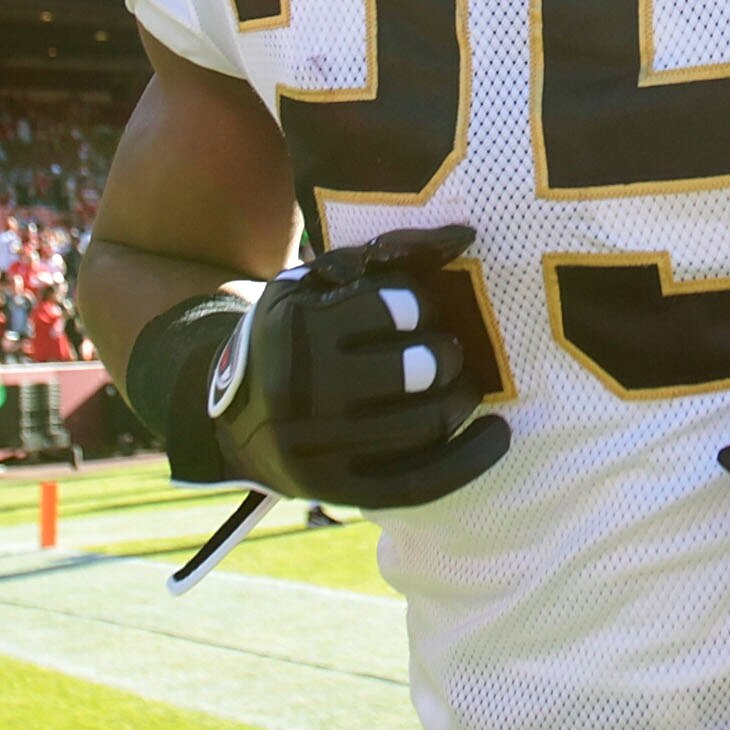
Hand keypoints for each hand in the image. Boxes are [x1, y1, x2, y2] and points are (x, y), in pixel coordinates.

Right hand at [198, 225, 506, 509]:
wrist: (232, 421)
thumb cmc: (294, 337)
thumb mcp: (316, 284)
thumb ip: (385, 253)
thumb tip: (464, 238)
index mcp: (298, 329)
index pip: (394, 308)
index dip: (421, 306)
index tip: (419, 314)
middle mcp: (304, 390)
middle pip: (418, 369)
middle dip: (446, 355)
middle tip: (446, 353)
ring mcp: (320, 448)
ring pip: (425, 424)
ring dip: (462, 399)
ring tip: (463, 388)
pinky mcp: (339, 491)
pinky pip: (420, 482)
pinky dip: (471, 458)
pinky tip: (497, 432)